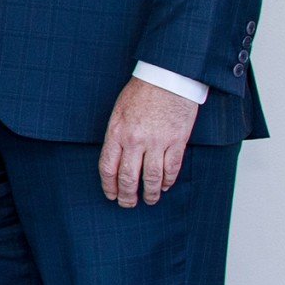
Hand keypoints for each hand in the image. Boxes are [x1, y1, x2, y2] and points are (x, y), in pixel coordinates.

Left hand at [101, 78, 199, 207]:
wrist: (166, 79)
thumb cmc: (141, 93)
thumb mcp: (118, 112)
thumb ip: (116, 136)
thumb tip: (116, 158)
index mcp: (116, 133)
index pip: (108, 168)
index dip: (109, 185)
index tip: (111, 195)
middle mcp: (135, 141)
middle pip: (129, 177)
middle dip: (127, 195)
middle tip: (127, 204)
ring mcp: (157, 142)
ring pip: (151, 177)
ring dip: (149, 193)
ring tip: (148, 201)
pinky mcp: (177, 141)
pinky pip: (171, 168)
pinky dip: (167, 180)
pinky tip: (164, 186)